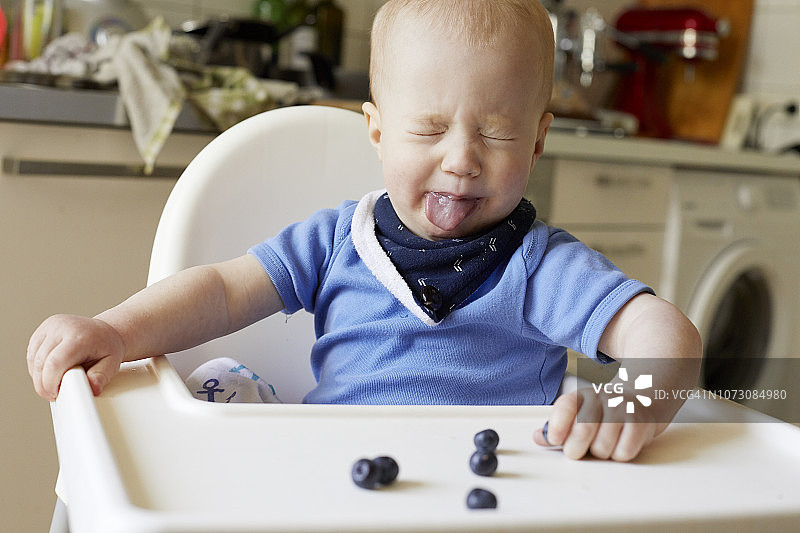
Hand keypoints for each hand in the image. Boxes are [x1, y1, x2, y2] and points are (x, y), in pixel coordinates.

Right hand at [27, 314, 125, 399]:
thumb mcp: (111, 363)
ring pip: (34, 359)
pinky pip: (32, 354)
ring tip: (55, 382)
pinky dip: (37, 367)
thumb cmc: (107, 347)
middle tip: (54, 393)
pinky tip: (49, 372)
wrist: (104, 331)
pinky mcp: (42, 329)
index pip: (55, 363)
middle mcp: (62, 327)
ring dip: (39, 376)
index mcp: (80, 335)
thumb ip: (101, 377)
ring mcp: (50, 326)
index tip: (55, 394)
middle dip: (44, 384)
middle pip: (41, 362)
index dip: (50, 383)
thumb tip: (93, 388)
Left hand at [533, 388, 658, 461]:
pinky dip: (618, 455)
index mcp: (582, 396)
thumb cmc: (603, 411)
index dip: (556, 426)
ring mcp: (623, 409)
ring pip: (602, 447)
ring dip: (599, 453)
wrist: (641, 398)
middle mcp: (602, 398)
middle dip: (575, 449)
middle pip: (583, 431)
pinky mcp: (641, 424)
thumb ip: (556, 426)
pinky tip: (618, 444)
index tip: (554, 439)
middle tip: (575, 451)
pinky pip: (623, 452)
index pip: (566, 407)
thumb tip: (539, 438)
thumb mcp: (578, 412)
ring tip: (602, 443)